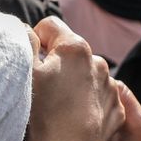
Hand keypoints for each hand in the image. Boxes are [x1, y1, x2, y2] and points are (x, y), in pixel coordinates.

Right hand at [24, 17, 124, 140]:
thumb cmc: (40, 115)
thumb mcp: (24, 71)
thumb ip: (25, 39)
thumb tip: (27, 28)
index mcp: (76, 48)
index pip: (50, 25)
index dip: (36, 40)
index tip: (31, 61)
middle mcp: (99, 62)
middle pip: (70, 51)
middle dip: (56, 62)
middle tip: (43, 86)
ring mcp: (110, 87)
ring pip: (85, 73)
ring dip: (72, 81)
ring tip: (58, 103)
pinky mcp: (116, 109)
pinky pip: (98, 95)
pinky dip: (86, 100)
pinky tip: (73, 115)